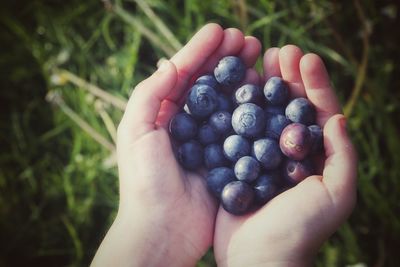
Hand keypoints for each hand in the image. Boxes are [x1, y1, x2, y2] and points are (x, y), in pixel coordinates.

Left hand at [91, 24, 260, 266]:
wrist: (162, 230)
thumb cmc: (144, 181)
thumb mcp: (135, 132)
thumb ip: (150, 94)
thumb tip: (171, 62)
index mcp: (161, 114)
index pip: (183, 73)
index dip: (201, 50)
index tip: (220, 30)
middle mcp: (186, 123)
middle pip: (209, 83)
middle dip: (226, 59)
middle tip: (247, 41)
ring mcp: (208, 140)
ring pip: (228, 100)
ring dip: (242, 77)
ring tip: (259, 57)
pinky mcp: (226, 158)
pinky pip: (242, 128)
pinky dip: (253, 108)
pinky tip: (265, 93)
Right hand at [214, 45, 357, 266]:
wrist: (257, 259)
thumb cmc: (299, 230)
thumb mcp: (335, 194)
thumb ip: (342, 156)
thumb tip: (338, 117)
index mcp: (317, 157)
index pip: (318, 112)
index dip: (314, 84)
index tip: (303, 58)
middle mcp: (291, 153)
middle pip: (290, 107)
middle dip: (288, 78)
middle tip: (279, 51)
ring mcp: (263, 156)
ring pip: (264, 114)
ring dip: (262, 87)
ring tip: (257, 63)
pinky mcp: (238, 163)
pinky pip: (239, 131)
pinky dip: (237, 110)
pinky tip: (232, 92)